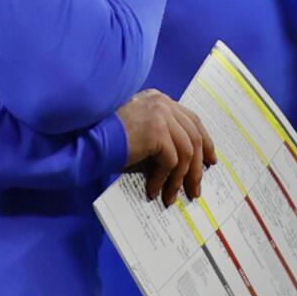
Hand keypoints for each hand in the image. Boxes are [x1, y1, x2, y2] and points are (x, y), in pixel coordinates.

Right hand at [116, 89, 215, 206]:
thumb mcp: (137, 126)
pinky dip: (164, 180)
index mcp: (159, 99)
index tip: (209, 161)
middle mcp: (162, 103)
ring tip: (173, 196)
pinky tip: (154, 190)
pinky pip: (171, 162)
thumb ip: (159, 130)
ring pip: (186, 152)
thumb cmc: (106, 135)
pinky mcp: (157, 131)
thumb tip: (183, 158)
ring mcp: (161, 115)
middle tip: (196, 187)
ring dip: (181, 179)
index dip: (204, 142)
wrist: (87, 137)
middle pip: (194, 136)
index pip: (191, 120)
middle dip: (198, 166)